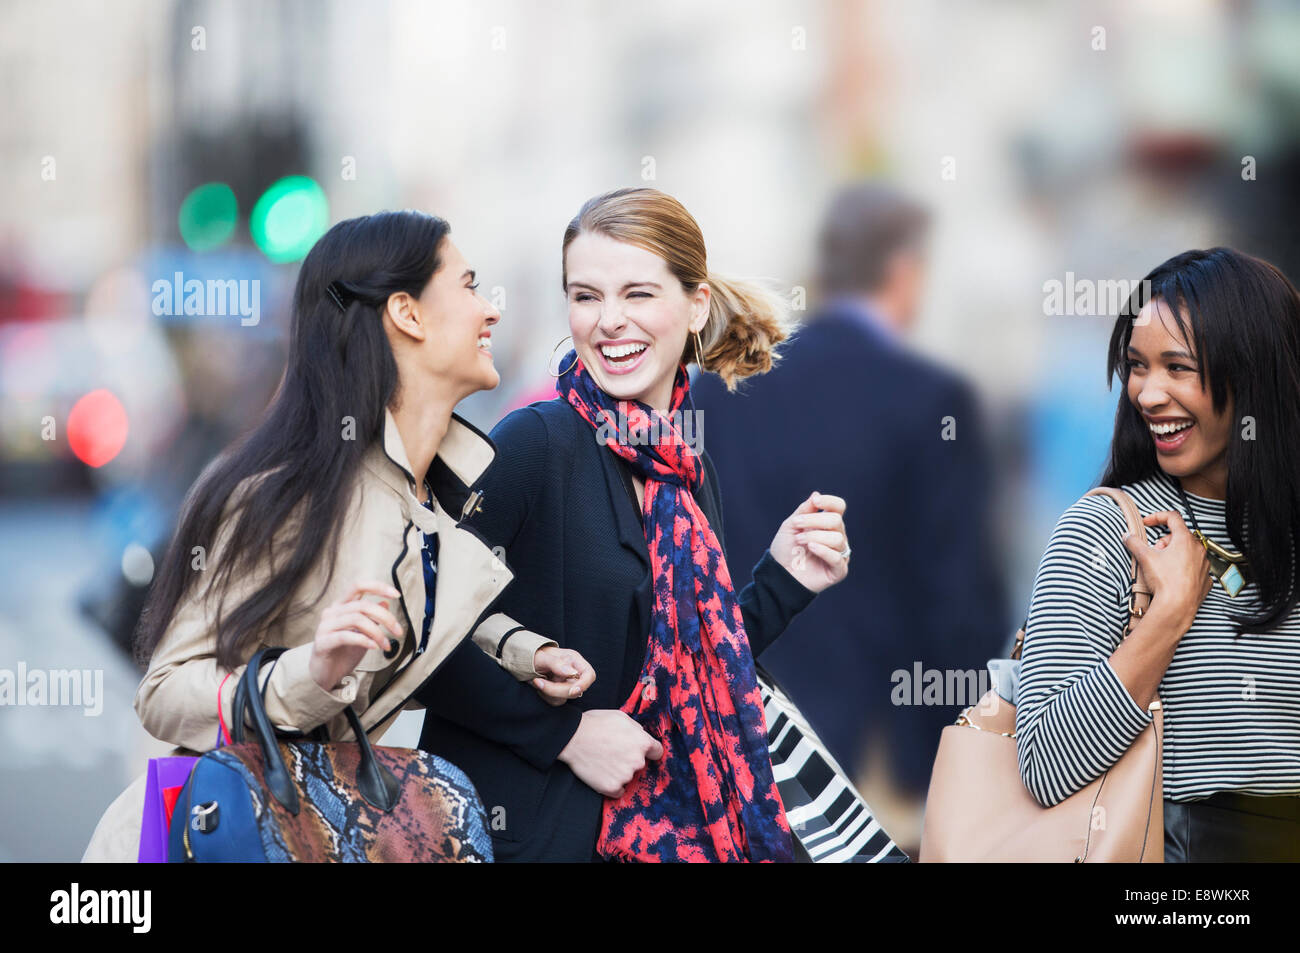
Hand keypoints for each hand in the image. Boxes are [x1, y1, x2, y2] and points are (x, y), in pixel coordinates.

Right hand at [307, 580, 403, 691]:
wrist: (324, 674)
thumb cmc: (344, 653)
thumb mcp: (363, 633)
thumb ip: (372, 618)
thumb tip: (385, 603)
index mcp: (341, 606)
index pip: (358, 586)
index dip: (378, 587)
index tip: (397, 595)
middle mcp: (332, 612)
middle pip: (362, 605)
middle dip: (385, 617)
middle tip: (398, 632)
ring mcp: (325, 626)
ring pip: (356, 619)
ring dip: (377, 632)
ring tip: (386, 645)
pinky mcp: (322, 642)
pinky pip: (346, 636)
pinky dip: (364, 640)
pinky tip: (374, 647)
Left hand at [531, 646, 595, 705]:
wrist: (525, 661)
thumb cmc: (534, 655)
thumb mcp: (542, 657)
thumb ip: (556, 663)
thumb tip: (571, 673)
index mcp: (574, 660)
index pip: (589, 675)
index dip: (584, 685)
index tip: (571, 691)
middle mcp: (573, 672)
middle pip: (575, 690)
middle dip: (555, 689)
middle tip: (537, 682)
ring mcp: (566, 683)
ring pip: (565, 698)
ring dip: (549, 693)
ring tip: (536, 681)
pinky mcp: (559, 692)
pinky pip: (557, 701)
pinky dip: (546, 696)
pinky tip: (539, 686)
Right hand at [557, 709, 663, 797]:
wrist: (572, 737)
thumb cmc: (595, 723)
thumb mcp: (621, 717)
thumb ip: (636, 729)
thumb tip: (640, 736)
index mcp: (642, 742)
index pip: (657, 752)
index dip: (649, 751)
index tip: (640, 751)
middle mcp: (637, 761)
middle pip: (640, 764)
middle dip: (630, 760)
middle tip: (613, 752)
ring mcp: (625, 776)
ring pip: (628, 777)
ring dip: (619, 772)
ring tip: (603, 760)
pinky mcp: (611, 787)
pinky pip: (618, 790)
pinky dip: (611, 785)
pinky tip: (601, 773)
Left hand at [769, 491, 849, 592]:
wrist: (779, 575)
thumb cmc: (786, 550)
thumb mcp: (791, 526)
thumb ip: (804, 511)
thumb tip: (816, 495)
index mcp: (827, 524)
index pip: (838, 507)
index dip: (830, 502)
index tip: (816, 502)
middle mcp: (837, 536)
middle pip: (836, 520)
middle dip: (814, 520)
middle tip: (797, 525)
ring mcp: (839, 553)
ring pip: (837, 538)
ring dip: (814, 536)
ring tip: (799, 541)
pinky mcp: (838, 570)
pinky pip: (837, 557)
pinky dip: (823, 550)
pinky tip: (811, 548)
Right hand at [1121, 511, 1212, 632]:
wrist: (1177, 606)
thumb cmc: (1165, 581)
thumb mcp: (1145, 557)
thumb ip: (1134, 543)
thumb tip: (1127, 536)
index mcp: (1185, 540)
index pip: (1173, 517)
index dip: (1157, 517)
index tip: (1148, 523)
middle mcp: (1198, 550)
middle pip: (1180, 536)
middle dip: (1164, 541)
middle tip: (1154, 552)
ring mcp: (1204, 565)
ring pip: (1188, 552)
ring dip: (1174, 554)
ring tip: (1162, 567)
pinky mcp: (1206, 580)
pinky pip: (1194, 568)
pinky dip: (1184, 569)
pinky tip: (1173, 578)